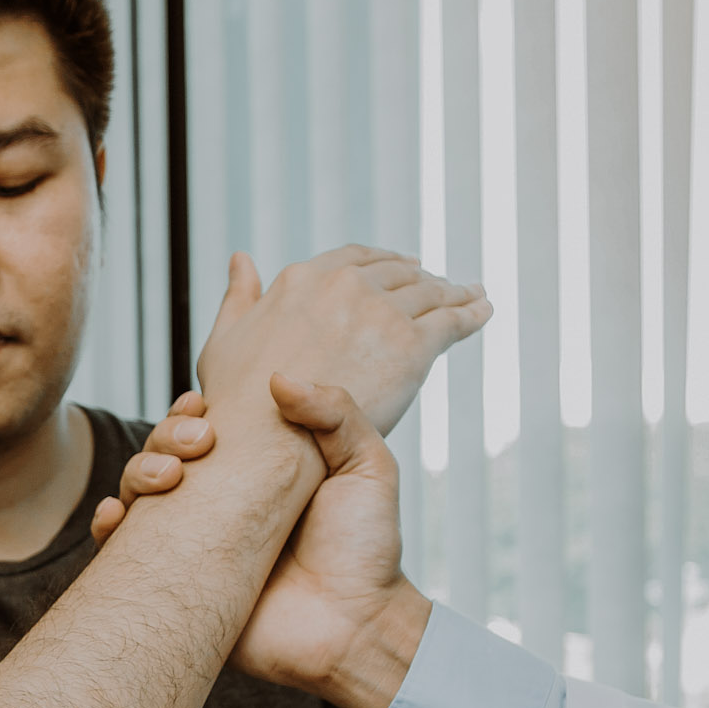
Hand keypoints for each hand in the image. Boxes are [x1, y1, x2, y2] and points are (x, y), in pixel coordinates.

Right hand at [98, 378, 429, 707]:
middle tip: (196, 444)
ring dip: (137, 473)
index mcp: (255, 475)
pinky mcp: (179, 588)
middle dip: (164, 437)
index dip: (190, 413)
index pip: (205, 431)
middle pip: (164, 456)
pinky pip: (123, 556)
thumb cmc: (368, 551)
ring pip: (139, 497)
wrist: (357, 629)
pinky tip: (115, 517)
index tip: (201, 406)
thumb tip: (278, 378)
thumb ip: (336, 413)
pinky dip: (108, 530)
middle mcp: (218, 508)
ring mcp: (195, 548)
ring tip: (166, 478)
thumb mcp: (368, 466)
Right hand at [196, 248, 489, 441]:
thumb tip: (242, 259)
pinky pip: (451, 322)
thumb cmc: (236, 406)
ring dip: (453, 291)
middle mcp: (344, 286)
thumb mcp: (225, 338)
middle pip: (396, 273)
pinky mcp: (410, 347)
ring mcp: (380, 314)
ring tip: (470, 294)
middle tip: (438, 282)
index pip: (353, 259)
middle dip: (420, 275)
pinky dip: (472, 312)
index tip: (396, 266)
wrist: (265, 448)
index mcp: (303, 280)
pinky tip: (483, 310)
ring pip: (430, 292)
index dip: (378, 262)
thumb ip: (240, 297)